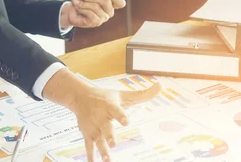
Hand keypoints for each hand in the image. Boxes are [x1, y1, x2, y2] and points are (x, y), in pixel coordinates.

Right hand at [42, 70, 162, 161]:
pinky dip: (90, 156)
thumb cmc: (105, 97)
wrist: (79, 97)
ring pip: (98, 139)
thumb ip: (142, 94)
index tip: (126, 122)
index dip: (121, 116)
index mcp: (110, 106)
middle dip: (109, 135)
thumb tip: (160, 85)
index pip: (116, 111)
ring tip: (107, 159)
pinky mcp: (87, 133)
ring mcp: (93, 126)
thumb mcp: (122, 95)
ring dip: (102, 149)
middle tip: (113, 143)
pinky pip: (89, 146)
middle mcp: (100, 117)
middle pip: (106, 127)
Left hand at [61, 0, 125, 27]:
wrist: (72, 12)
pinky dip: (83, 8)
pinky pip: (90, 14)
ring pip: (96, 7)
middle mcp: (109, 11)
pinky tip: (77, 6)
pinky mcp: (96, 22)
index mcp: (111, 3)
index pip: (120, 2)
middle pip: (106, 2)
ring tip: (76, 1)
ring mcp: (103, 18)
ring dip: (84, 3)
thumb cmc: (82, 0)